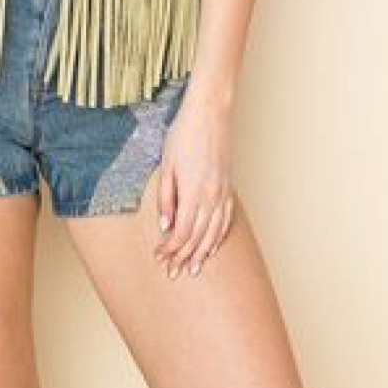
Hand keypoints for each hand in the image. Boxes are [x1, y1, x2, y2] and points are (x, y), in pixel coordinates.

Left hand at [154, 88, 235, 278]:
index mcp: (194, 193)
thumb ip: (166, 198)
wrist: (209, 114)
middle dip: (184, 257)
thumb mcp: (166, 166)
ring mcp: (223, 193)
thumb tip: (166, 226)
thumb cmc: (183, 135)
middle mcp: (212, 197)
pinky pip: (226, 220)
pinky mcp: (229, 187)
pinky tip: (213, 245)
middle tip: (173, 273)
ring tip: (194, 269)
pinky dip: (219, 236)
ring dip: (203, 253)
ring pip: (214, 232)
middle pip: (198, 237)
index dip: (170, 249)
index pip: (182, 232)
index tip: (159, 258)